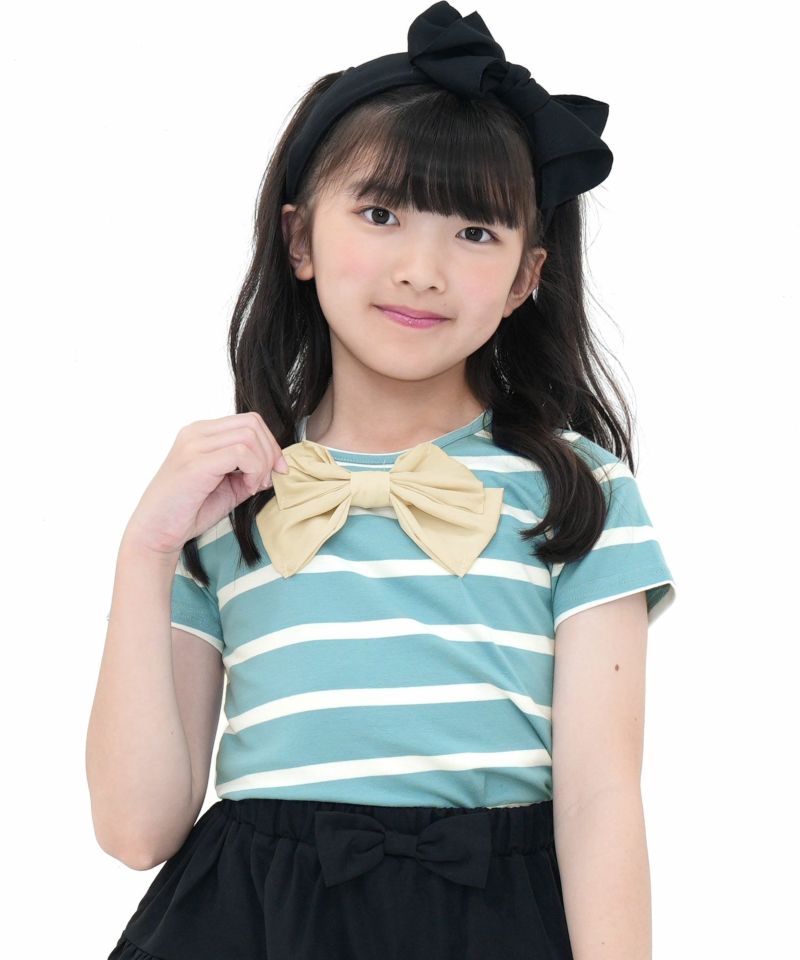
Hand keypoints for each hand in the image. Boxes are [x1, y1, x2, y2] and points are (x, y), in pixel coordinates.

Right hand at [122, 412, 289, 555]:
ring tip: (251, 486)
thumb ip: (250, 471)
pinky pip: (241, 452)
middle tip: (265, 480)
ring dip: (261, 463)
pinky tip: (246, 488)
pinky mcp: (196, 463)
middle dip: (270, 452)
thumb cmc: (189, 511)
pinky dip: (253, 470)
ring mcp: (194, 445)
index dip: (270, 444)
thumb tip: (276, 466)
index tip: (277, 470)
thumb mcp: (228, 486)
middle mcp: (196, 432)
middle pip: (253, 423)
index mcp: (202, 433)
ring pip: (249, 435)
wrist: (156, 532)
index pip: (249, 421)